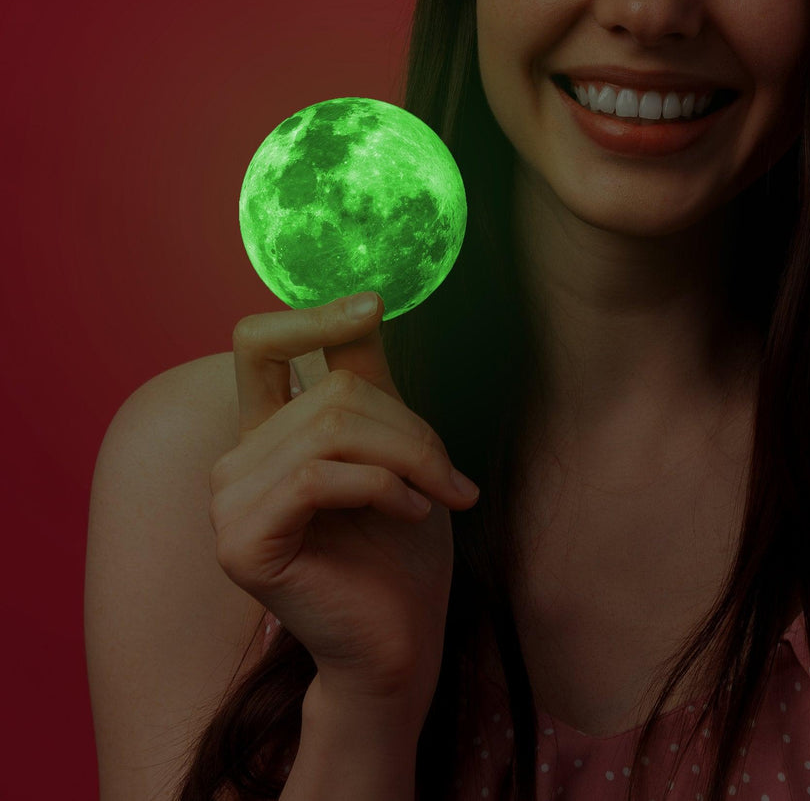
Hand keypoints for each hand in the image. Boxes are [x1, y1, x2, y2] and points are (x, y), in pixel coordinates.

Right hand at [209, 292, 478, 716]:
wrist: (401, 638)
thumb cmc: (402, 545)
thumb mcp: (392, 446)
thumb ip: (367, 380)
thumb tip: (368, 301)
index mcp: (267, 433)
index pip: (260, 345)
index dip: (311, 316)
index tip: (373, 304)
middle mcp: (236, 460)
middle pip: (329, 391)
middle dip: (408, 427)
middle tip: (450, 476)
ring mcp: (228, 502)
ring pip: (329, 429)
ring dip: (407, 458)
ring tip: (441, 496)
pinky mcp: (241, 541)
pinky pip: (319, 477)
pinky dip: (383, 487)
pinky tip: (413, 514)